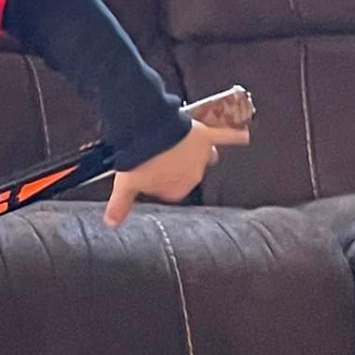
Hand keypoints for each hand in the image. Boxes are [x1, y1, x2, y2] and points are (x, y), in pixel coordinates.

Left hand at [103, 115, 250, 228]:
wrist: (149, 131)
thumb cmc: (140, 158)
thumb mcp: (126, 183)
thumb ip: (120, 205)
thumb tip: (110, 223)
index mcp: (177, 190)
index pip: (170, 189)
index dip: (158, 180)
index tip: (149, 172)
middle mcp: (194, 176)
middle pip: (186, 173)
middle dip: (175, 166)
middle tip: (160, 155)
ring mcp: (202, 157)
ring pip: (202, 158)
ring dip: (194, 153)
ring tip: (185, 147)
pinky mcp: (207, 137)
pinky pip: (226, 138)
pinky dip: (235, 137)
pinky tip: (244, 136)